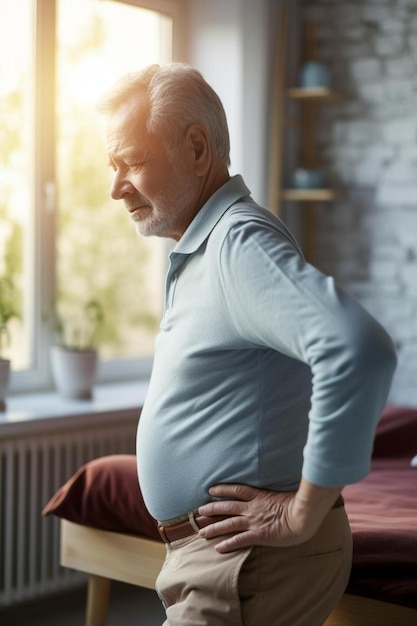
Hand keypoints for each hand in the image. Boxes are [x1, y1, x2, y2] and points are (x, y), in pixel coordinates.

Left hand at [198, 481, 341, 552]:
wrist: (302, 517)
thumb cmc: (298, 505)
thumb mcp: (284, 493)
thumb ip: (275, 494)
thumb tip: (275, 492)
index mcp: (259, 496)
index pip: (237, 490)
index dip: (223, 489)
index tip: (212, 490)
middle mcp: (253, 508)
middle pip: (227, 507)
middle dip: (212, 508)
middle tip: (200, 511)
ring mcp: (254, 521)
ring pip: (229, 523)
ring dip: (214, 528)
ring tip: (202, 532)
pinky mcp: (258, 535)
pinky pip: (239, 540)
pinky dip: (228, 544)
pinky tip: (218, 548)